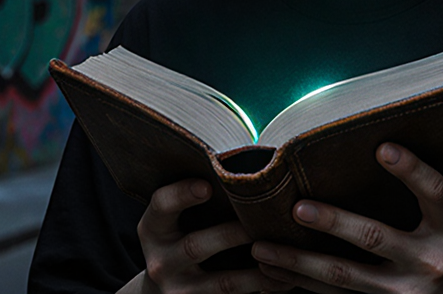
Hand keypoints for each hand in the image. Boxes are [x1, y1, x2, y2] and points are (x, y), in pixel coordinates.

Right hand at [121, 178, 291, 293]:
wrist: (165, 291)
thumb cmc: (184, 236)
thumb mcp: (178, 221)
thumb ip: (202, 196)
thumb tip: (251, 161)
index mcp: (153, 228)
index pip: (161, 206)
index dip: (182, 195)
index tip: (207, 185)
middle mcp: (160, 260)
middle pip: (196, 245)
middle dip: (233, 233)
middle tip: (266, 217)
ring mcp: (179, 290)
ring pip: (224, 281)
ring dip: (259, 269)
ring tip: (288, 252)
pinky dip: (264, 287)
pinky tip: (288, 279)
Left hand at [250, 143, 442, 293]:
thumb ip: (425, 196)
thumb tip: (377, 149)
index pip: (435, 192)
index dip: (411, 170)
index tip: (383, 148)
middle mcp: (429, 260)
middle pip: (375, 238)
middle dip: (333, 223)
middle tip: (297, 209)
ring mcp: (406, 292)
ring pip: (345, 276)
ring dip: (300, 262)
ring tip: (263, 249)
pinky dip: (302, 285)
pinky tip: (274, 273)